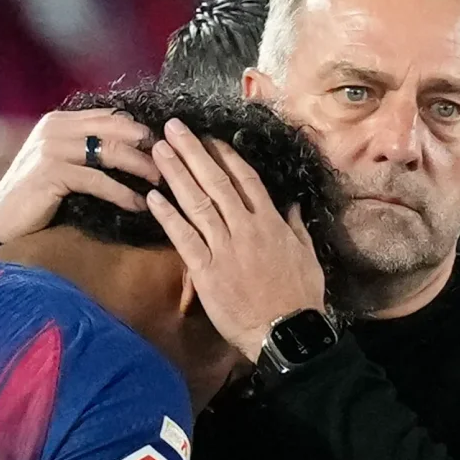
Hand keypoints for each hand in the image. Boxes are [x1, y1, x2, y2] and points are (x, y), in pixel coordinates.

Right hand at [0, 109, 160, 242]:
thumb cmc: (35, 193)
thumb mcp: (60, 162)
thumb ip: (85, 148)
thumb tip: (128, 147)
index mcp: (60, 121)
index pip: (109, 116)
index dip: (138, 129)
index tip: (163, 145)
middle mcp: (56, 128)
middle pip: (114, 129)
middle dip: (145, 145)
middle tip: (169, 162)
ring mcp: (52, 149)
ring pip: (109, 151)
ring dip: (140, 167)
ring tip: (160, 182)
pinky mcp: (52, 173)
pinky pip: (98, 180)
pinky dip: (122, 193)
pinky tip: (138, 204)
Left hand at [146, 119, 324, 362]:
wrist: (285, 331)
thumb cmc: (300, 296)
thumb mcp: (307, 255)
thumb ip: (296, 226)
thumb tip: (292, 204)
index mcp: (271, 222)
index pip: (245, 179)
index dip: (224, 155)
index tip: (209, 137)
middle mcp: (245, 227)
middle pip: (215, 182)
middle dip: (192, 152)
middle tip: (172, 128)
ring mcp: (224, 247)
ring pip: (196, 202)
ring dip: (176, 173)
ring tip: (158, 150)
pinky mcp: (206, 270)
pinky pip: (184, 238)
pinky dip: (168, 216)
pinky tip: (152, 197)